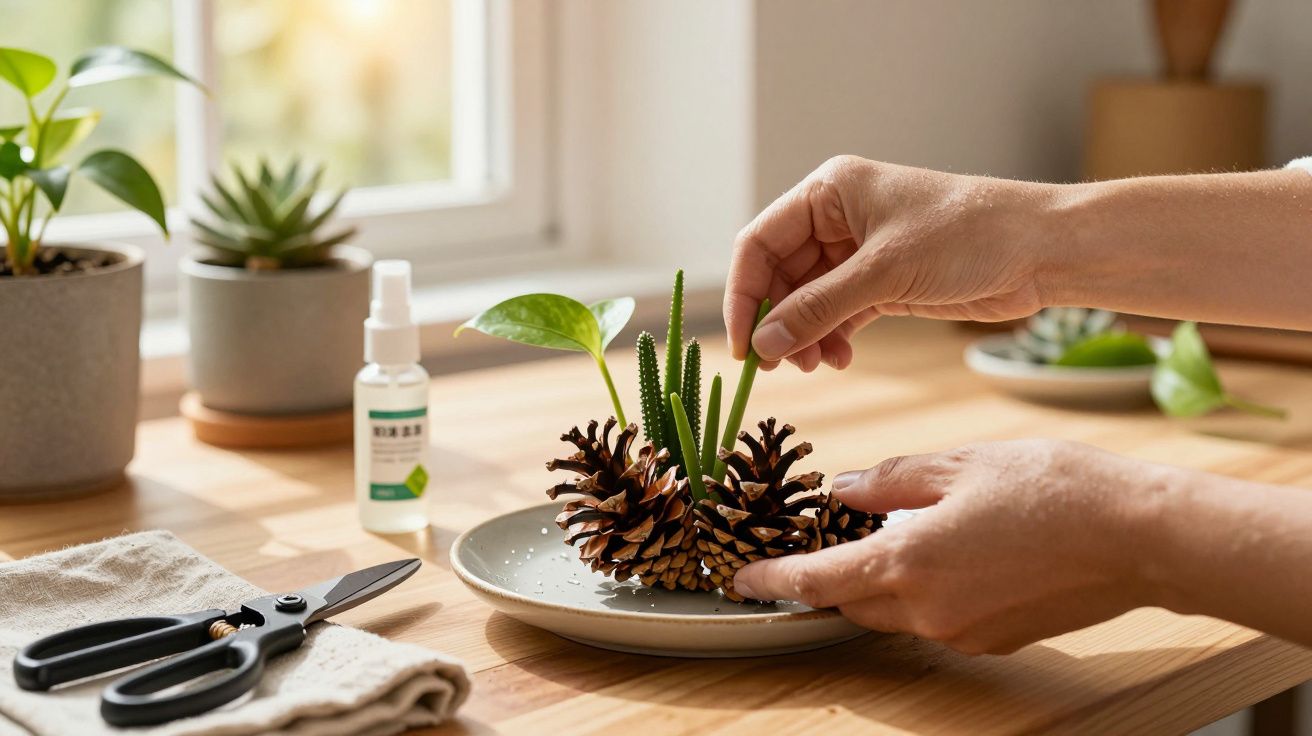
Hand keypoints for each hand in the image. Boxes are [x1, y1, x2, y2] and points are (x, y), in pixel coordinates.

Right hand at [724, 156, 1058, 369]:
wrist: (1041, 249)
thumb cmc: (968, 236)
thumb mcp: (885, 273)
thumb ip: (819, 308)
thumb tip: (765, 344)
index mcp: (829, 192)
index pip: (759, 243)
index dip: (744, 294)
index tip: (743, 343)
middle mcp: (838, 218)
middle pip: (781, 275)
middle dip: (779, 321)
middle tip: (778, 366)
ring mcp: (860, 252)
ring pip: (808, 300)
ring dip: (805, 335)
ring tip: (818, 365)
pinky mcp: (884, 283)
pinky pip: (839, 314)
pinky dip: (833, 338)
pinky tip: (840, 359)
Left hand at [731, 440, 1172, 654]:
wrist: (1140, 536)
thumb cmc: (1053, 488)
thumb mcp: (958, 464)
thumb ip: (889, 481)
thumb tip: (842, 491)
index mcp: (908, 564)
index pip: (816, 582)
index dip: (773, 580)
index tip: (742, 580)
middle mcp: (928, 612)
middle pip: (851, 601)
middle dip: (829, 576)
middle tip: (823, 540)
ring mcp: (963, 632)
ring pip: (894, 612)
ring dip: (879, 580)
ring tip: (894, 534)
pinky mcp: (995, 639)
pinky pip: (936, 617)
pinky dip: (923, 589)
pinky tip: (949, 551)